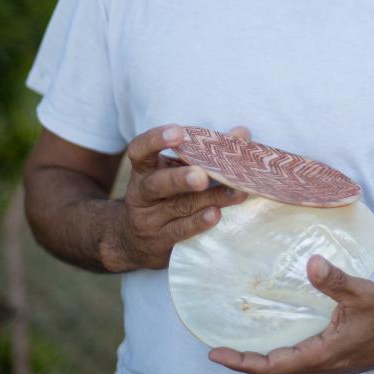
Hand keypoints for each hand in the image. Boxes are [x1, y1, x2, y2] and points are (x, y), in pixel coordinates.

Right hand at [119, 123, 249, 269]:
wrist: (132, 240)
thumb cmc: (163, 195)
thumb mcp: (173, 170)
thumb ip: (203, 152)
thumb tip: (241, 134)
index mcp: (144, 169)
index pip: (140, 150)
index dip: (155, 140)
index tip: (178, 132)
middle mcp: (142, 193)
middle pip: (158, 184)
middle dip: (181, 178)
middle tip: (202, 174)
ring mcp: (149, 219)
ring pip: (179, 207)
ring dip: (209, 199)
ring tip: (233, 192)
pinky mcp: (160, 241)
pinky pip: (180, 231)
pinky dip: (199, 223)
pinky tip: (215, 215)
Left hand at [208, 255, 373, 373]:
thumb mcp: (362, 294)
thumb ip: (336, 281)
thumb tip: (312, 263)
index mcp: (320, 356)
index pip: (271, 366)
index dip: (242, 362)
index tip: (215, 354)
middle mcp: (317, 368)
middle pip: (271, 370)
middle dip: (243, 361)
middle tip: (215, 348)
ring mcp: (322, 367)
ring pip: (281, 368)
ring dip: (257, 359)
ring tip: (233, 343)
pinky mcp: (326, 361)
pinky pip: (292, 362)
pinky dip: (274, 354)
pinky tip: (267, 337)